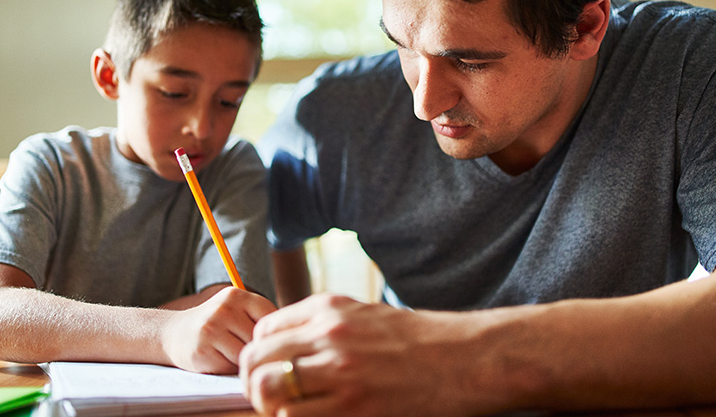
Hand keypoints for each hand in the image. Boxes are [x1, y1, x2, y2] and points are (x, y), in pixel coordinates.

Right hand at [162, 287, 275, 373]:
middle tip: (243, 348)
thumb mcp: (236, 310)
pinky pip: (231, 367)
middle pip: (259, 338)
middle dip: (255, 349)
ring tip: (231, 353)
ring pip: (246, 354)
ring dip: (243, 361)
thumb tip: (293, 336)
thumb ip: (259, 317)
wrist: (175, 334)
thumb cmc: (216, 325)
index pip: (270, 317)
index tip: (263, 339)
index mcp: (237, 295)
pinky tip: (219, 360)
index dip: (269, 334)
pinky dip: (230, 369)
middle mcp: (224, 309)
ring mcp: (212, 329)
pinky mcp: (203, 351)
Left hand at [239, 293, 497, 416]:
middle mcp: (328, 335)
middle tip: (265, 397)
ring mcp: (340, 371)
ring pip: (269, 391)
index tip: (268, 368)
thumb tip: (283, 345)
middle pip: (257, 359)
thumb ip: (322, 325)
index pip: (264, 329)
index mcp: (329, 309)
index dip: (260, 353)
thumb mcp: (364, 315)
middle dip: (253, 382)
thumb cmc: (418, 341)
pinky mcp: (352, 407)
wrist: (463, 360)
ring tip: (285, 411)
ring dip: (269, 406)